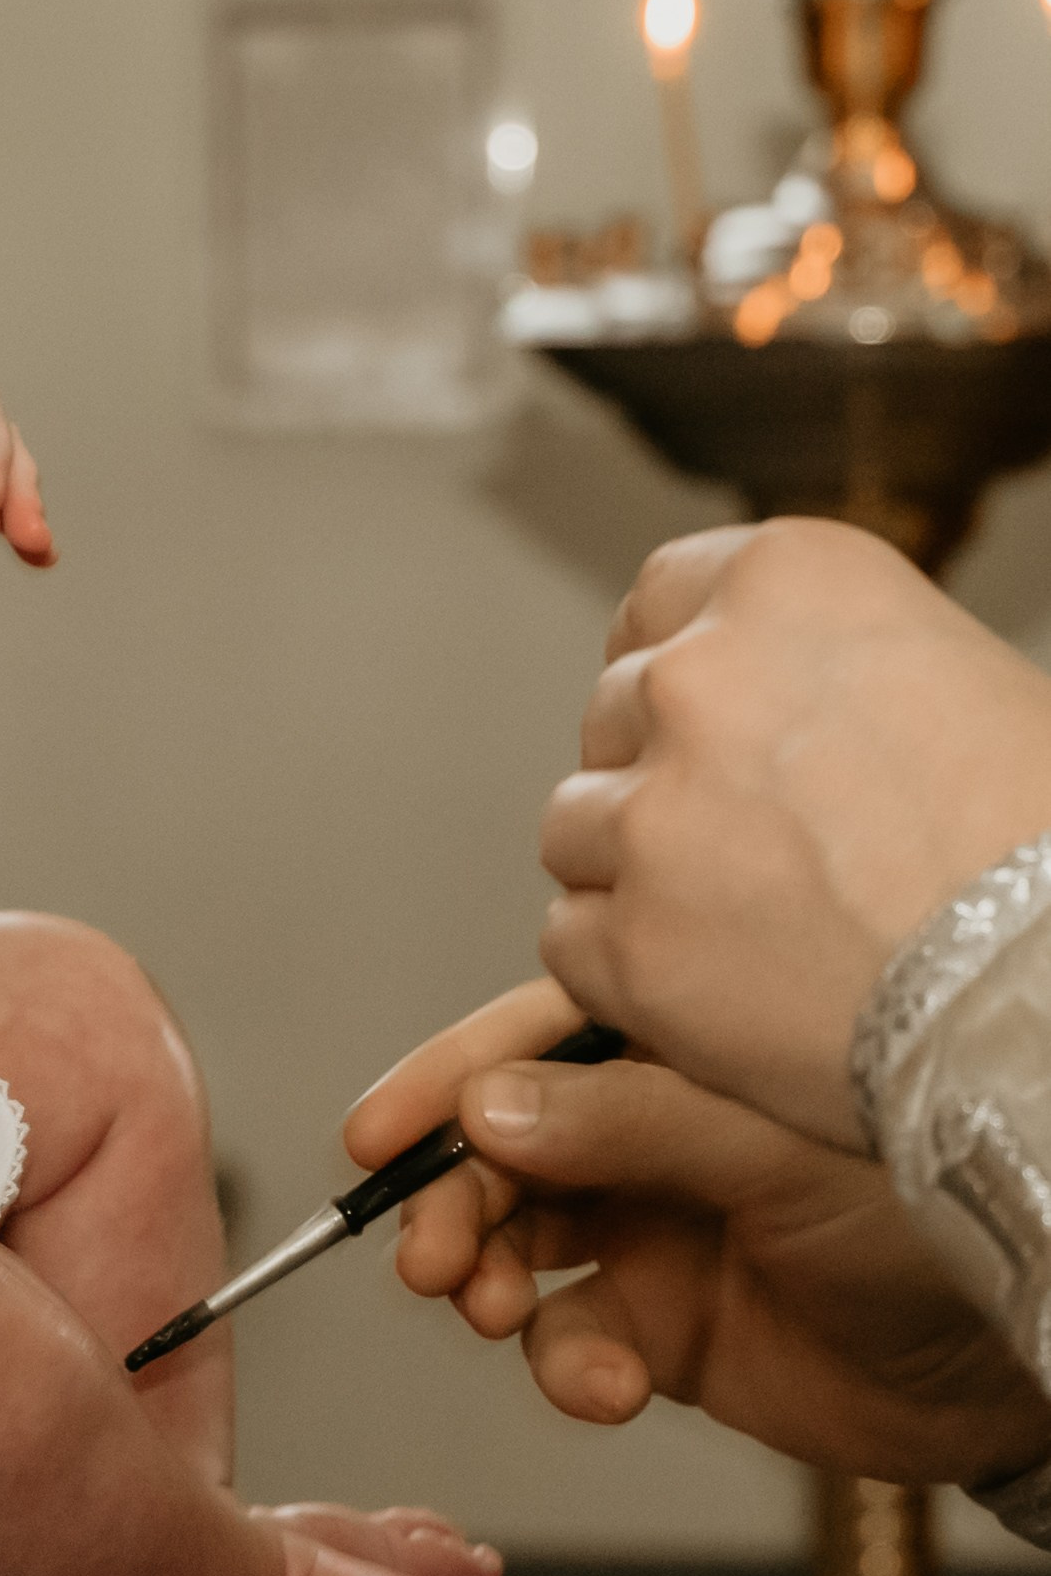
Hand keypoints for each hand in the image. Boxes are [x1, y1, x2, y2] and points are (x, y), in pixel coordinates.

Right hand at [343, 978, 1050, 1490]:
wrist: (1013, 1367)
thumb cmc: (936, 1220)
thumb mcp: (781, 1151)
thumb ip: (631, 1126)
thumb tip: (489, 1108)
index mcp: (684, 1055)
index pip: (537, 1043)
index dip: (447, 1085)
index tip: (377, 1137)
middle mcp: (653, 1135)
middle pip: (503, 1147)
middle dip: (452, 1197)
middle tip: (430, 1253)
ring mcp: (652, 1230)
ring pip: (515, 1243)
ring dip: (482, 1274)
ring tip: (486, 1304)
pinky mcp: (658, 1330)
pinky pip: (567, 1341)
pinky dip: (563, 1366)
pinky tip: (600, 1383)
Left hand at [541, 518, 1050, 1148]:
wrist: (1048, 993)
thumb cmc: (1044, 848)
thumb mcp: (969, 680)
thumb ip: (839, 664)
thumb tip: (791, 684)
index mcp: (788, 582)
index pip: (660, 599)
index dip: (676, 663)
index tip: (702, 717)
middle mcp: (699, 677)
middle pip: (615, 715)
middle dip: (663, 773)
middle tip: (753, 841)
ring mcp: (651, 815)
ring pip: (577, 826)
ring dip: (638, 872)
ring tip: (749, 921)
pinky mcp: (625, 944)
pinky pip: (572, 939)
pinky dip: (629, 969)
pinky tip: (722, 988)